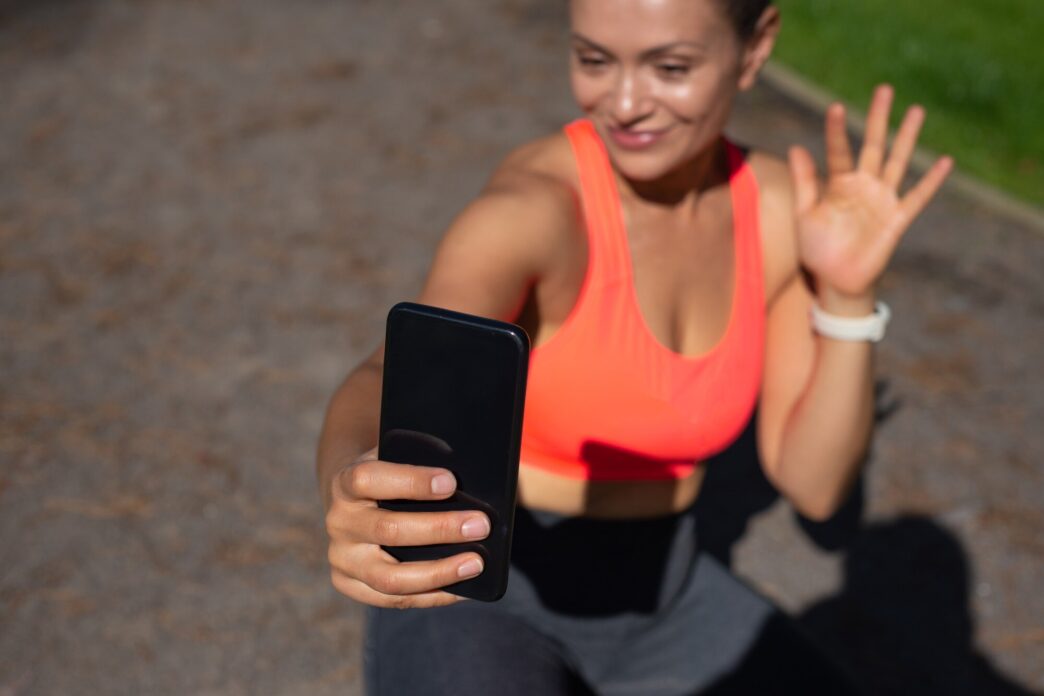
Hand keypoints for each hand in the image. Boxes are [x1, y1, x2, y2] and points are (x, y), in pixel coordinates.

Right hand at [324, 448, 489, 607]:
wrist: (353, 502)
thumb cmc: (389, 477)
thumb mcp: (394, 458)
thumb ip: (420, 462)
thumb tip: (470, 482)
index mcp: (345, 483)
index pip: (370, 479)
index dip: (411, 481)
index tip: (451, 482)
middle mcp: (339, 522)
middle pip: (389, 530)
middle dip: (440, 529)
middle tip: (480, 526)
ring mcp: (342, 558)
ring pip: (390, 577)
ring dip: (439, 571)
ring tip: (476, 563)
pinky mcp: (349, 584)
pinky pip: (394, 600)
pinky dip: (433, 595)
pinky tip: (464, 588)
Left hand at [788, 84, 953, 307]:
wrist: (835, 281)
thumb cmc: (817, 248)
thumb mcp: (804, 215)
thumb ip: (804, 182)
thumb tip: (795, 147)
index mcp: (838, 184)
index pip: (839, 152)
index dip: (837, 132)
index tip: (835, 108)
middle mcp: (863, 186)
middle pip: (874, 146)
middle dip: (879, 119)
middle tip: (884, 89)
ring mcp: (882, 200)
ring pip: (897, 163)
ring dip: (906, 138)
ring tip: (916, 110)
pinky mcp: (896, 220)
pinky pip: (917, 197)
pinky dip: (931, 181)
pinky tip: (944, 161)